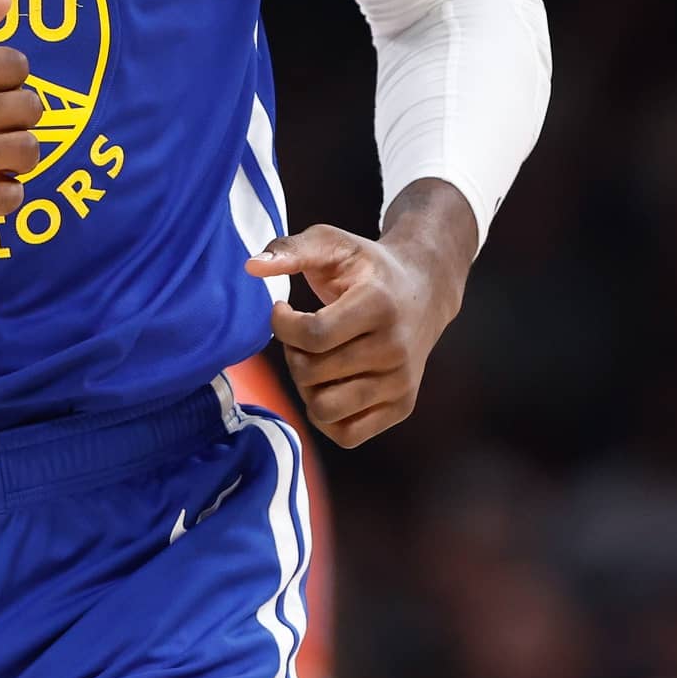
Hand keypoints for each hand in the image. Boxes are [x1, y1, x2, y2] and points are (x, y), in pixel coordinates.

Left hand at [244, 180, 475, 446]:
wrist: (424, 290)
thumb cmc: (367, 266)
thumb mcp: (332, 243)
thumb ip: (290, 249)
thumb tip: (251, 265)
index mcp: (379, 305)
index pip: (313, 335)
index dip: (282, 325)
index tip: (282, 310)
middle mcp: (395, 348)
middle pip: (312, 373)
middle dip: (292, 353)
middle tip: (301, 335)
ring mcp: (401, 382)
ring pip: (325, 409)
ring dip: (306, 387)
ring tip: (314, 361)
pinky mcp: (403, 406)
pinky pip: (347, 435)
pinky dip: (326, 415)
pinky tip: (328, 384)